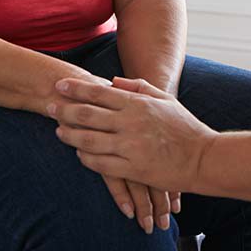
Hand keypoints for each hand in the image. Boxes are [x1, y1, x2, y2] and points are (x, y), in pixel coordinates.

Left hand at [60, 77, 179, 232]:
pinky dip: (85, 157)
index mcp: (138, 104)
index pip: (99, 93)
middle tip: (48, 106)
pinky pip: (100, 164)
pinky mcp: (132, 169)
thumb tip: (112, 81)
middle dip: (64, 109)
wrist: (203, 158)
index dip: (76, 88)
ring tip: (58, 131)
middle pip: (87, 115)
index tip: (59, 85)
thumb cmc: (184, 127)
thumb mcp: (165, 99)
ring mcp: (130, 147)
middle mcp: (131, 123)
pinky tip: (78, 153)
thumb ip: (137, 87)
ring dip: (69, 135)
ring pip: (88, 140)